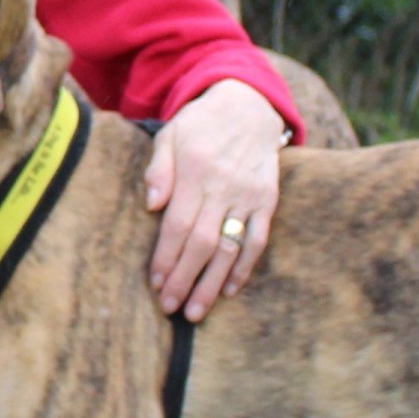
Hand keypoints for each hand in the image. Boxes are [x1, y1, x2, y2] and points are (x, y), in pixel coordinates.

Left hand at [146, 78, 285, 320]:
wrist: (248, 106)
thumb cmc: (200, 125)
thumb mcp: (171, 135)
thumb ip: (159, 170)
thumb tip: (151, 204)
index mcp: (196, 172)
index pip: (178, 224)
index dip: (166, 257)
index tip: (155, 282)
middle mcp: (224, 186)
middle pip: (203, 242)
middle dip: (184, 278)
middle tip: (171, 307)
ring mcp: (249, 195)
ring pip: (230, 247)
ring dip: (213, 283)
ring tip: (196, 311)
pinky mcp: (268, 200)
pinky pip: (258, 239)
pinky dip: (245, 266)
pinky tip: (230, 289)